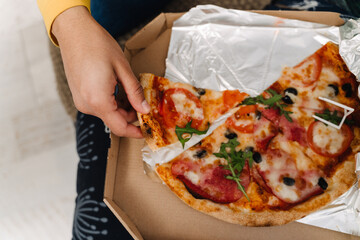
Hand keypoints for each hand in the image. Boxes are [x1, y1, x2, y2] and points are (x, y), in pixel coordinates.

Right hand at [52, 6, 149, 137]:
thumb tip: (144, 109)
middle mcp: (87, 105)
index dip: (135, 132)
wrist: (73, 31)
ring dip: (122, 108)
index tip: (147, 131)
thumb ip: (134, 92)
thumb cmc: (97, 44)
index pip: (120, 127)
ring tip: (132, 92)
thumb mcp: (122, 68)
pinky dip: (112, 103)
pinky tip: (118, 89)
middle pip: (114, 121)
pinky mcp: (79, 96)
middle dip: (131, 116)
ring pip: (107, 114)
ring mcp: (81, 101)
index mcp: (98, 101)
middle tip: (145, 104)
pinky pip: (99, 106)